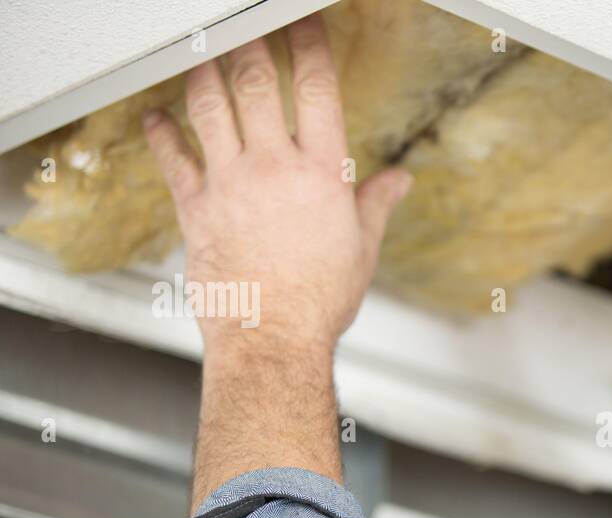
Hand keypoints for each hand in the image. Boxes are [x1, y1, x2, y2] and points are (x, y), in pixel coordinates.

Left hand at [142, 14, 411, 355]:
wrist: (273, 338)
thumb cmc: (319, 302)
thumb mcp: (362, 249)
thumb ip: (376, 204)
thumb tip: (400, 181)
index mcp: (322, 175)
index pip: (317, 90)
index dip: (310, 47)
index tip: (304, 27)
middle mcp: (274, 169)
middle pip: (255, 82)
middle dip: (249, 44)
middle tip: (246, 27)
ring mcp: (230, 184)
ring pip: (208, 105)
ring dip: (204, 72)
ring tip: (205, 56)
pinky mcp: (195, 207)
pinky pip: (173, 156)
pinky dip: (162, 131)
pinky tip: (157, 117)